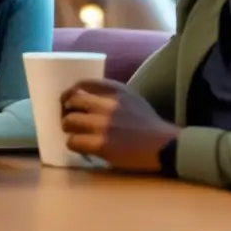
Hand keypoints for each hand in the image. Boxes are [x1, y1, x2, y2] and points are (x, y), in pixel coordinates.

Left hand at [61, 78, 179, 171]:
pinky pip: (74, 141)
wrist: (164, 146)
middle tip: (68, 119)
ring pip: (69, 121)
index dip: (69, 92)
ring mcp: (103, 125)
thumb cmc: (147, 123)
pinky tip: (81, 146)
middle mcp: (108, 105)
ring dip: (68, 128)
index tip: (66, 100)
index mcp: (116, 91)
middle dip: (66, 110)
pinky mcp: (102, 145)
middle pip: (72, 101)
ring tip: (73, 133)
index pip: (82, 84)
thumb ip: (110, 94)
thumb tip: (83, 96)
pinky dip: (74, 144)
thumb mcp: (131, 98)